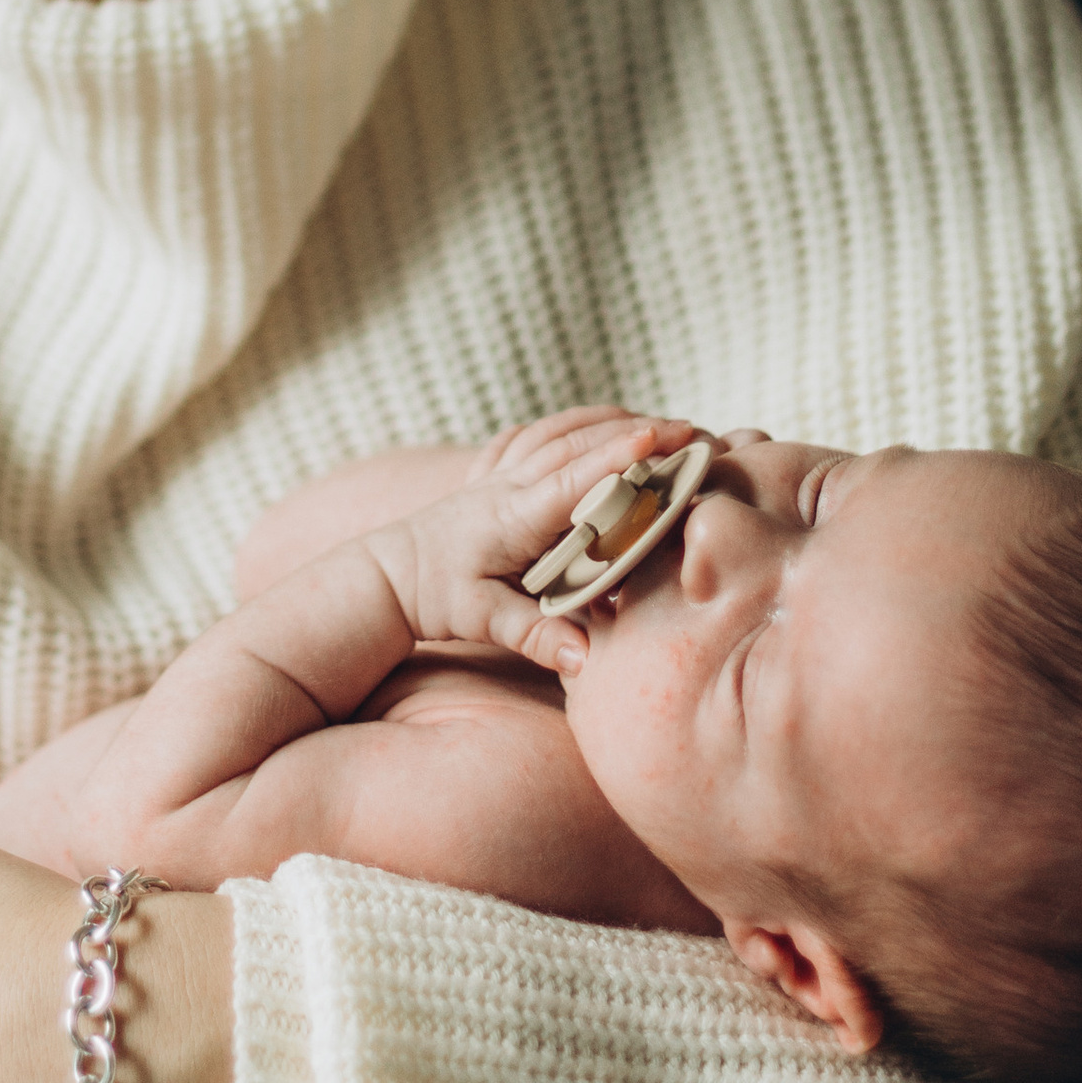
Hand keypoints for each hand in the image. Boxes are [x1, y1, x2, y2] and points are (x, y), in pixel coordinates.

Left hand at [372, 406, 704, 661]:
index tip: (658, 436)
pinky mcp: (493, 472)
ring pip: (560, 430)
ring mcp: (499, 473)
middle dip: (639, 432)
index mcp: (513, 517)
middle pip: (579, 444)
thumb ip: (535, 637)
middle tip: (693, 433)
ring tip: (661, 424)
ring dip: (610, 422)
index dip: (615, 455)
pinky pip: (537, 433)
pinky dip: (572, 423)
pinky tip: (595, 422)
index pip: (572, 478)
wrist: (387, 576)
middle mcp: (510, 485)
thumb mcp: (485, 622)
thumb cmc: (437, 599)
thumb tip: (584, 660)